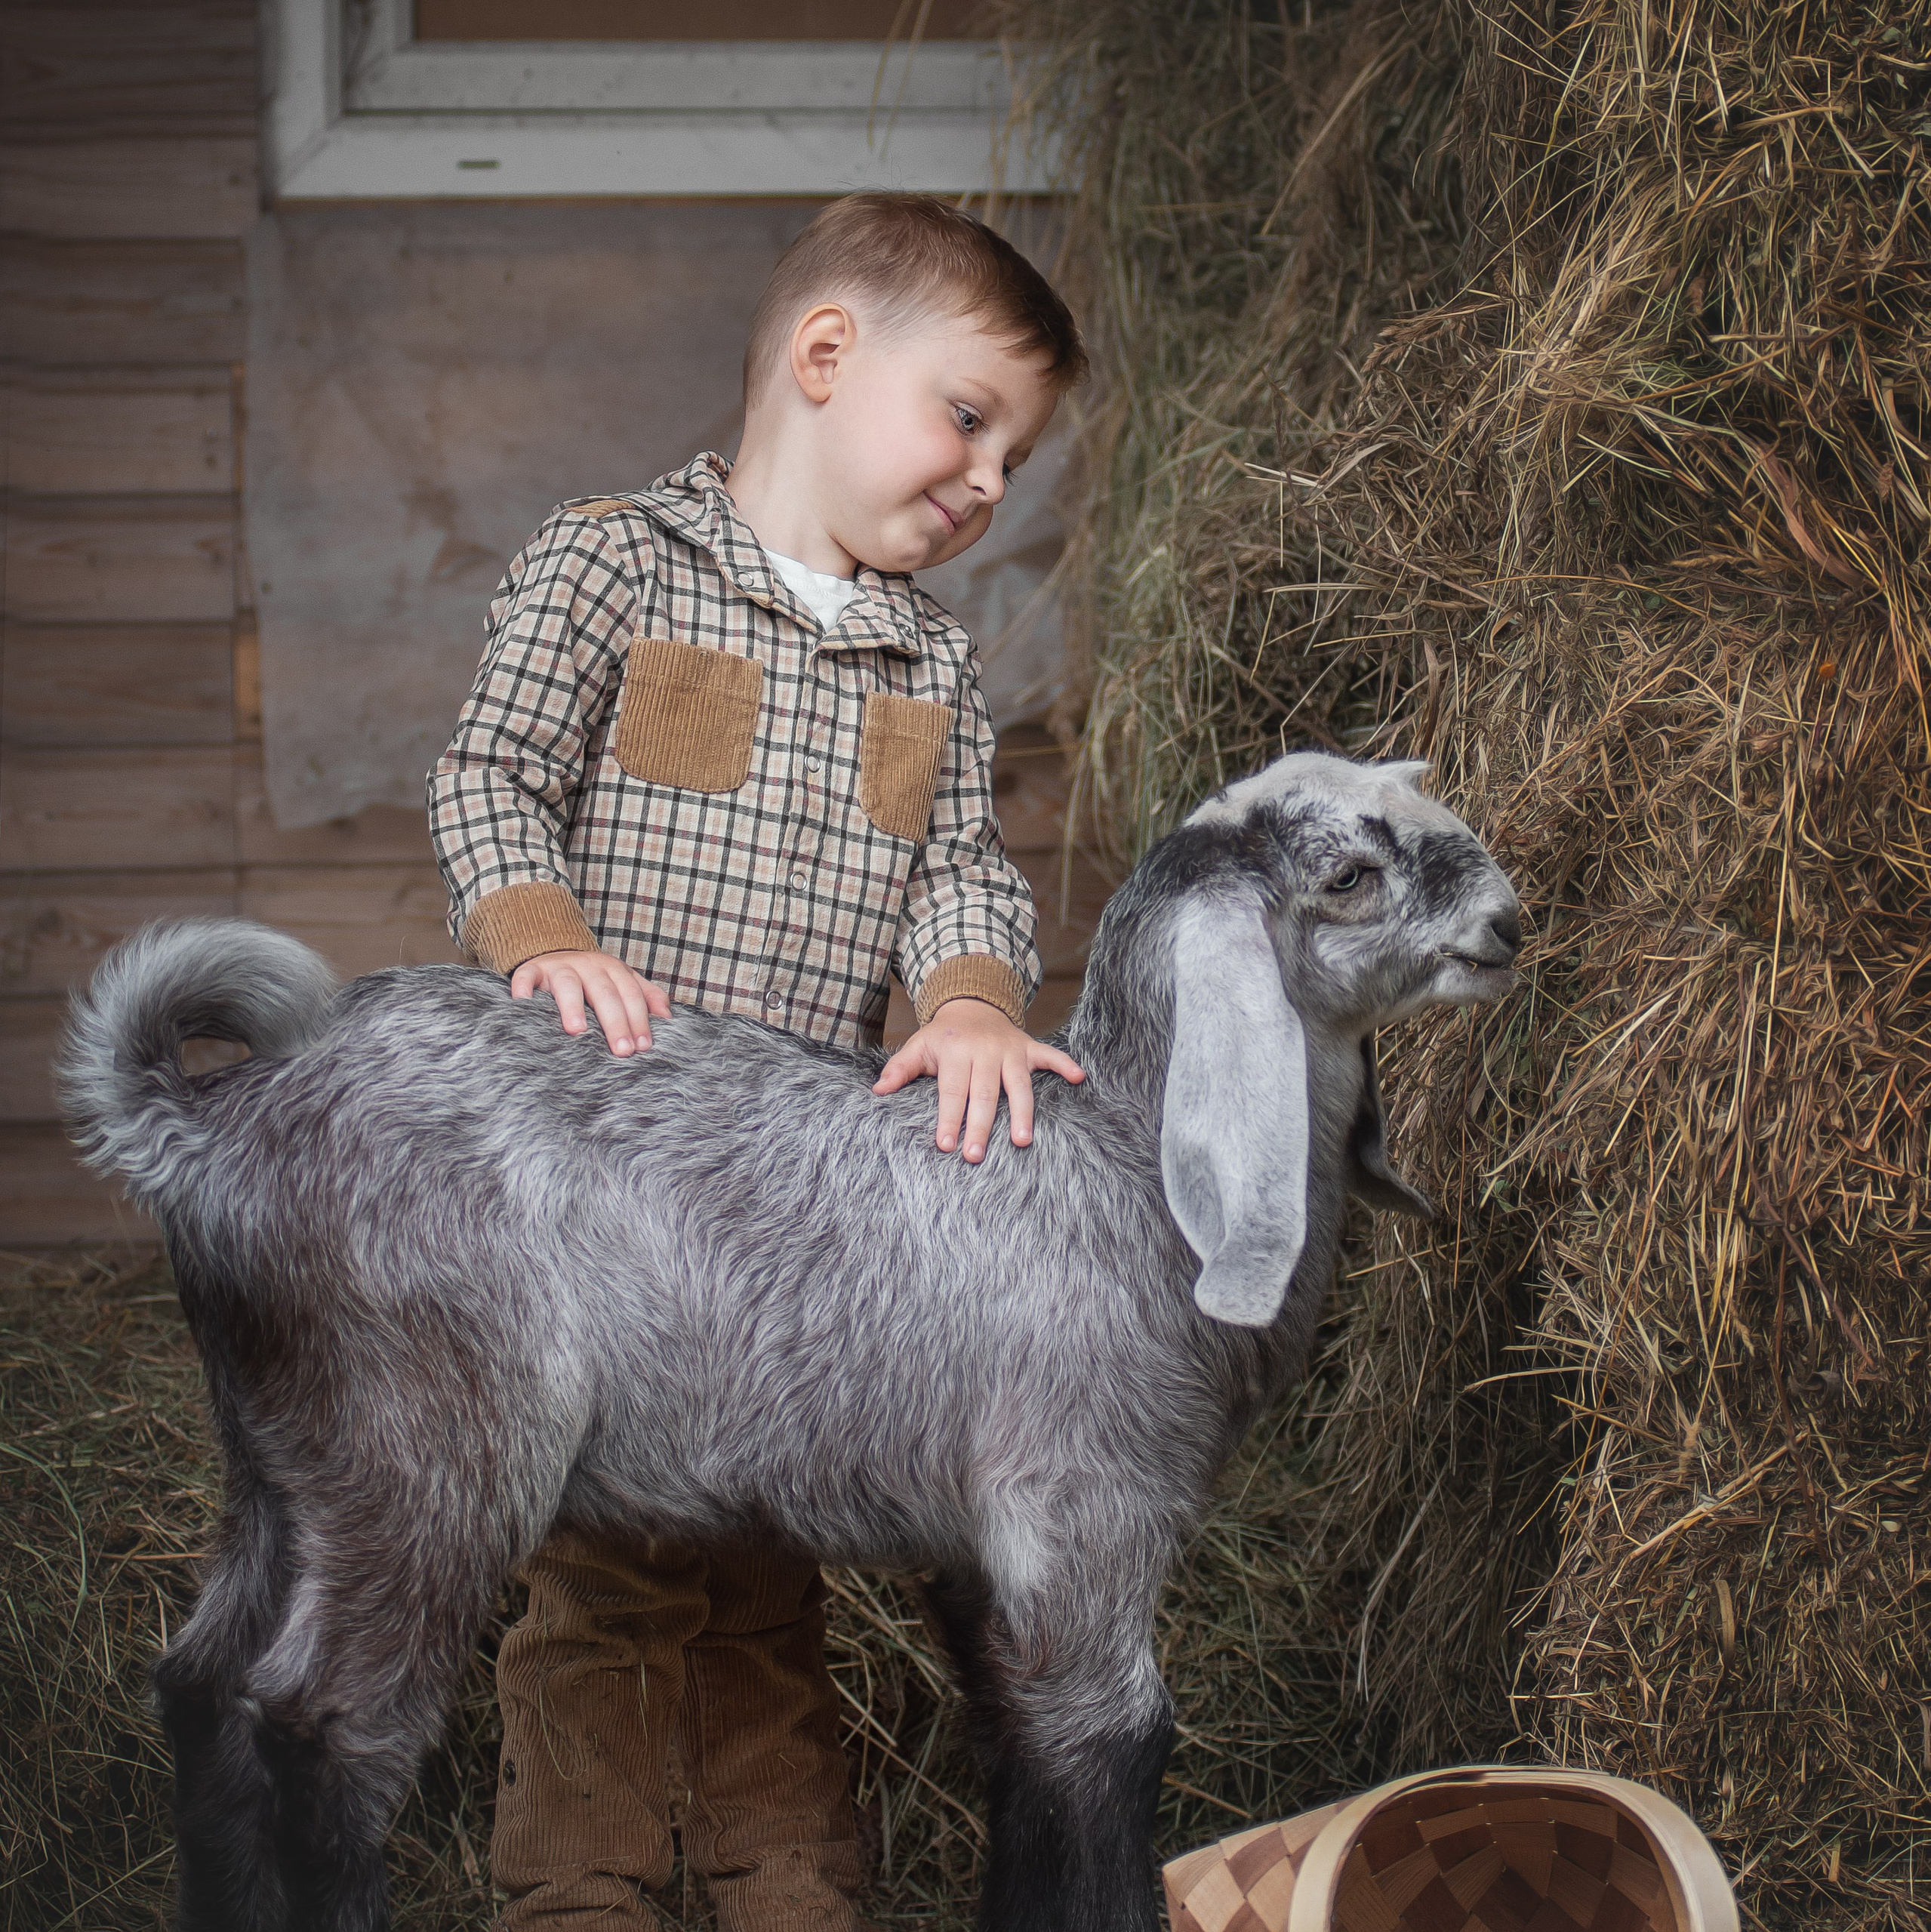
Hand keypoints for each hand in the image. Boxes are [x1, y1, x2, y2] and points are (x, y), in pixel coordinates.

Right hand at [509, 949, 670, 1055]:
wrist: (556, 953)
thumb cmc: (594, 979)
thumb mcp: (622, 982)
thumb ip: (646, 997)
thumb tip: (668, 1018)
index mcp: (613, 970)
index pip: (631, 995)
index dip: (639, 1020)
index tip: (643, 1047)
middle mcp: (588, 966)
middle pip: (604, 993)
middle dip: (615, 1022)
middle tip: (621, 1050)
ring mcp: (559, 967)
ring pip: (568, 984)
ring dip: (573, 1006)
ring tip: (577, 1031)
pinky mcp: (532, 970)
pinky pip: (526, 977)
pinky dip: (523, 989)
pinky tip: (524, 1004)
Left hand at [872, 998, 1084, 1162]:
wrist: (971, 1002)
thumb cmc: (943, 1035)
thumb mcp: (917, 1046)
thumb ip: (899, 1069)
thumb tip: (877, 1091)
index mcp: (955, 1051)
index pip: (952, 1091)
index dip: (949, 1118)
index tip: (945, 1144)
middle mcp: (984, 1051)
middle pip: (984, 1094)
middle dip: (980, 1125)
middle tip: (976, 1155)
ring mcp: (1009, 1049)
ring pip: (1018, 1084)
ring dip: (1022, 1112)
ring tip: (1022, 1141)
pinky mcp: (1028, 1047)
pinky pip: (1049, 1056)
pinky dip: (1065, 1065)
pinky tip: (1079, 1078)